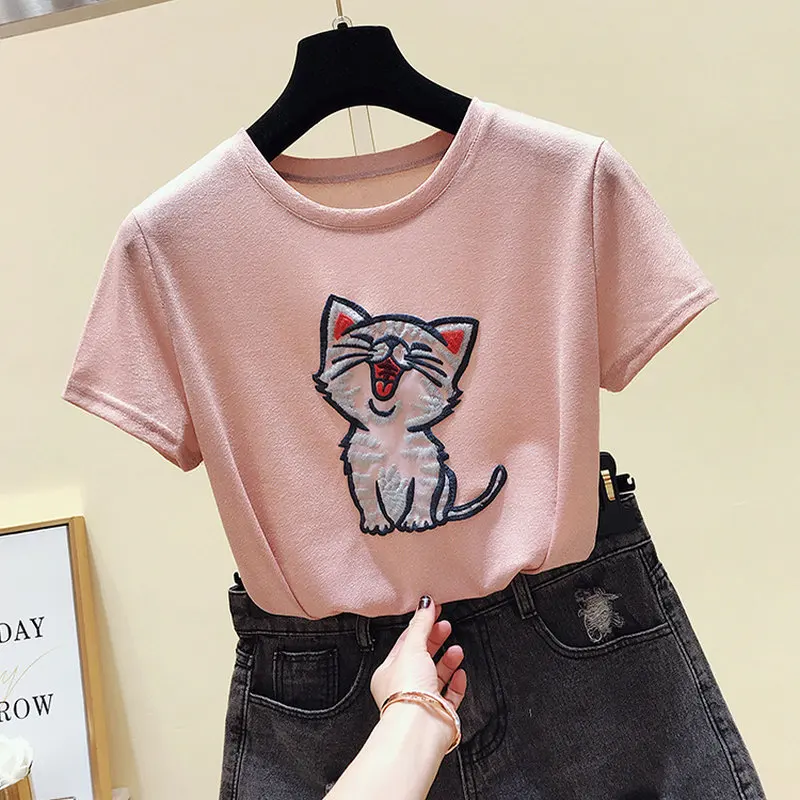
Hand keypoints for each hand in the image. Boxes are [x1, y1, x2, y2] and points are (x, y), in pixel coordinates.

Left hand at [370, 595, 466, 711]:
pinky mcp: (440, 712)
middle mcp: (404, 687)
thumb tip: (425, 603)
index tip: (433, 611)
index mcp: (388, 672)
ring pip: (437, 675)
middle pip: (422, 657)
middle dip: (435, 640)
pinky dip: (457, 683)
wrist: (420, 726)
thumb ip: (421, 624)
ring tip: (456, 649)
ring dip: (448, 660)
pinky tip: (460, 673)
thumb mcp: (413, 648)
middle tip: (446, 626)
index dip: (420, 626)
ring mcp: (423, 700)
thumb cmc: (408, 690)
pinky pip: (450, 694)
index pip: (405, 643)